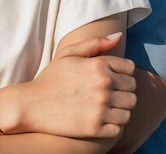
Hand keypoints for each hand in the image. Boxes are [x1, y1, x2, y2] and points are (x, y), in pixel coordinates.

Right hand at [11, 35, 135, 139]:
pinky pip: (120, 127)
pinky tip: (102, 119)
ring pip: (129, 110)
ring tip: (106, 107)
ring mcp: (100, 108)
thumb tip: (119, 36)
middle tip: (109, 93)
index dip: (123, 73)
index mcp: (99, 65)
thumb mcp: (70, 53)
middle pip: (132, 90)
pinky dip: (114, 125)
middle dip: (123, 91)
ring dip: (120, 109)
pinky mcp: (96, 128)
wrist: (33, 105)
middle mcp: (103, 85)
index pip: (130, 68)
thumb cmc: (52, 77)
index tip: (112, 78)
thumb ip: (96, 42)